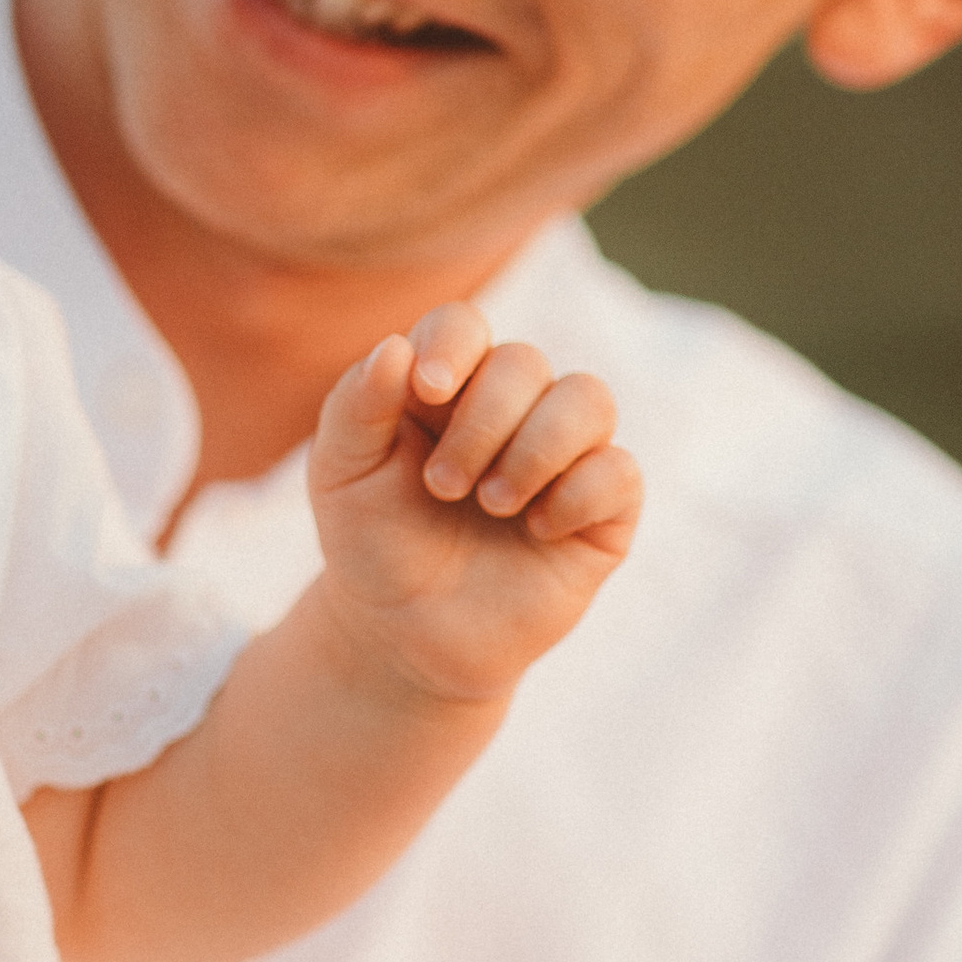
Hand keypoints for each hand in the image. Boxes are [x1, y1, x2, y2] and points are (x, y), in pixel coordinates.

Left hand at [306, 301, 640, 703]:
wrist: (405, 635)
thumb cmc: (372, 544)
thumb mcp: (342, 475)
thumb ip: (357, 406)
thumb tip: (397, 346)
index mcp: (444, 386)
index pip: (463, 325)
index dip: (454, 345)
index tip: (429, 390)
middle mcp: (511, 408)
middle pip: (524, 362)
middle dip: (482, 422)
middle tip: (443, 486)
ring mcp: (562, 455)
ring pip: (588, 399)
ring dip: (535, 448)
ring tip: (493, 504)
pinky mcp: (602, 509)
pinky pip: (620, 471)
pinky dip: (578, 494)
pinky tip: (538, 530)